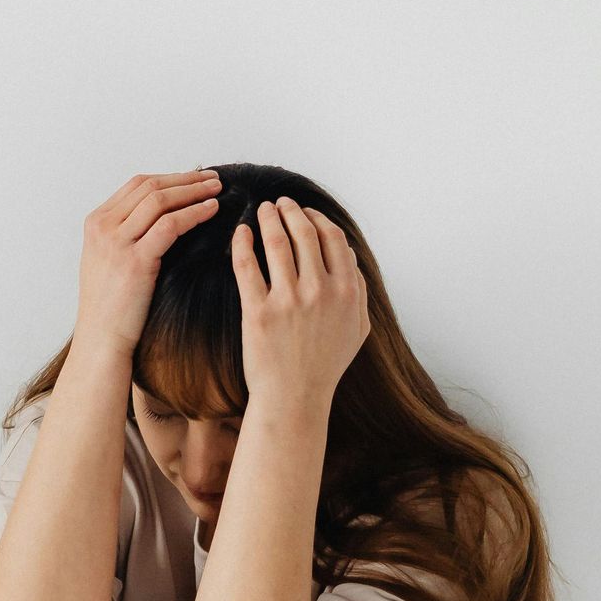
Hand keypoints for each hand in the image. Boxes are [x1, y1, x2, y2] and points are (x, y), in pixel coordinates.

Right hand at [75, 170, 220, 358]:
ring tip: (217, 190)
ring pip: (161, 201)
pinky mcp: (135, 261)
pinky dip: (194, 213)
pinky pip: (170, 225)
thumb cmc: (110, 305)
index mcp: (95, 222)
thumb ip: (125, 232)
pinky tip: (211, 210)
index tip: (195, 178)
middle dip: (186, 179)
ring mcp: (117, 242)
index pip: (137, 185)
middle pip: (150, 187)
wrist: (101, 338)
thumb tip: (160, 214)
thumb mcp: (107, 259)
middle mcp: (103, 227)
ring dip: (193, 191)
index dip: (171, 177)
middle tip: (213, 178)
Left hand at [231, 197, 369, 412]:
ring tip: (261, 210)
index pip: (333, 238)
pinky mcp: (257, 311)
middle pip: (304, 233)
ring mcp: (288, 300)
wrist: (294, 397)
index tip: (306, 212)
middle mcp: (320, 291)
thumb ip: (359, 292)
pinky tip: (241, 232)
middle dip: (291, 211)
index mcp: (347, 291)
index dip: (318, 218)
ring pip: (276, 242)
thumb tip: (350, 259)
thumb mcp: (357, 329)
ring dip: (268, 218)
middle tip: (279, 203)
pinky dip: (243, 242)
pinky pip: (247, 265)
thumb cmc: (325, 365)